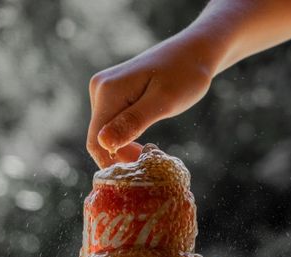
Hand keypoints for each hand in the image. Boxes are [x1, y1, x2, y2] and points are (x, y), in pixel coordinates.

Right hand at [86, 29, 214, 167]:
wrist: (193, 52)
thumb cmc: (185, 75)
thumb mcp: (164, 101)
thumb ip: (134, 121)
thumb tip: (104, 143)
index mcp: (108, 91)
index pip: (96, 141)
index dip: (114, 162)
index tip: (140, 169)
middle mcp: (99, 89)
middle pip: (100, 138)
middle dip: (120, 155)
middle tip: (148, 161)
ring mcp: (105, 90)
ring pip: (106, 132)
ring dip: (123, 147)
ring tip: (148, 152)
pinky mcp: (114, 93)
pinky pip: (113, 123)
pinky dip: (126, 137)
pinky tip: (142, 141)